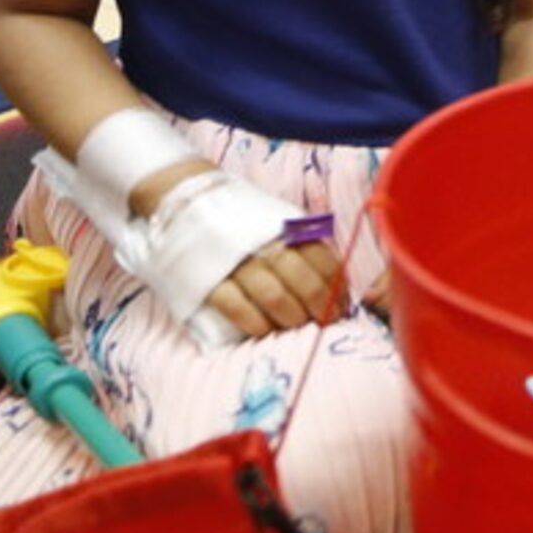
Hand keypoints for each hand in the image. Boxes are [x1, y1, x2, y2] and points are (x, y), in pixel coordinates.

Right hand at [204, 235, 347, 337]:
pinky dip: (255, 322)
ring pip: (275, 297)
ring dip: (292, 318)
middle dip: (320, 309)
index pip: (325, 262)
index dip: (337, 290)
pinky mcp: (210, 279)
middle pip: (304, 283)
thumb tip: (334, 282)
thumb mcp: (281, 222)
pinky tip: (264, 330)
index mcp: (289, 229)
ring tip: (297, 326)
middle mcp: (267, 245)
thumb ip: (305, 246)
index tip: (342, 308)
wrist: (191, 202)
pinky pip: (237, 307)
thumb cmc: (246, 221)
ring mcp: (238, 262)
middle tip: (324, 323)